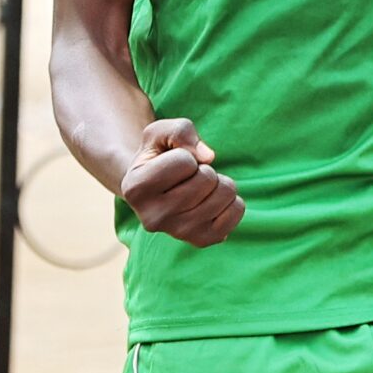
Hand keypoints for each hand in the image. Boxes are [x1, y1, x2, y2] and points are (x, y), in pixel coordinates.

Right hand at [120, 118, 243, 246]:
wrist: (155, 190)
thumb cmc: (158, 156)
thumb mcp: (159, 133)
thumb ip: (180, 131)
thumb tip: (209, 157)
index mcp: (136, 189)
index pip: (185, 161)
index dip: (185, 154)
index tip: (171, 164)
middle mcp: (153, 218)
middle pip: (207, 178)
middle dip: (203, 168)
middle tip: (188, 177)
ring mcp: (178, 233)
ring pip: (225, 193)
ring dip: (218, 182)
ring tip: (199, 188)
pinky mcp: (202, 240)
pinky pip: (237, 210)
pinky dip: (231, 199)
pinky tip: (211, 201)